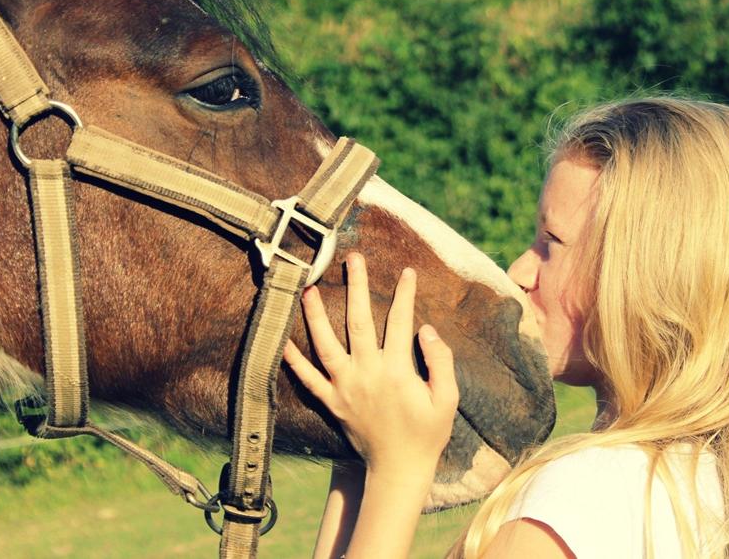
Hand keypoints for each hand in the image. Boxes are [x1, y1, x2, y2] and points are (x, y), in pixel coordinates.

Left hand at [283, 253, 458, 481]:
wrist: (398, 470)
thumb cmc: (426, 434)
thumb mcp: (447, 400)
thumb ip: (440, 361)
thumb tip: (426, 328)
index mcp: (397, 371)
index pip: (400, 322)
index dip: (405, 295)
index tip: (407, 271)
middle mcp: (367, 374)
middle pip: (359, 321)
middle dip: (357, 286)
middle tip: (353, 258)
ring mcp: (345, 387)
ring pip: (326, 344)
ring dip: (316, 315)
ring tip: (307, 288)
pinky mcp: (332, 401)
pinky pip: (308, 379)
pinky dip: (293, 360)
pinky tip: (281, 339)